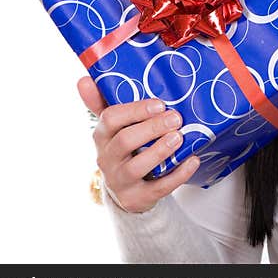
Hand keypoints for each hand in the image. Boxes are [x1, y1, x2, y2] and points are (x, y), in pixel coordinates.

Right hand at [77, 76, 199, 212]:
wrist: (128, 190)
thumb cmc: (125, 149)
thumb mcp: (114, 128)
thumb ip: (103, 103)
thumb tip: (84, 79)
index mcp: (102, 136)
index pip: (110, 119)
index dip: (135, 110)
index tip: (159, 103)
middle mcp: (107, 159)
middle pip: (125, 141)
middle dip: (152, 128)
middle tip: (176, 117)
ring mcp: (121, 180)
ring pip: (137, 166)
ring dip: (160, 150)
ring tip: (179, 137)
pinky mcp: (137, 198)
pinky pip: (158, 188)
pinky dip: (177, 174)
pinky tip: (193, 160)